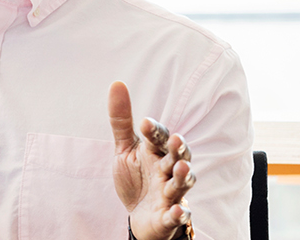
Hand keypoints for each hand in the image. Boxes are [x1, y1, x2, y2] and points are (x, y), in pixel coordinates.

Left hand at [110, 81, 195, 239]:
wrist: (139, 215)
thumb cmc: (137, 178)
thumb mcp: (125, 149)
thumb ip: (122, 120)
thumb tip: (117, 83)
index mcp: (156, 153)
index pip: (158, 138)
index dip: (153, 131)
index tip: (144, 123)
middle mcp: (167, 171)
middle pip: (177, 158)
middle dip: (178, 150)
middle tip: (175, 140)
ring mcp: (170, 193)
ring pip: (181, 184)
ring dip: (182, 177)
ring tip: (180, 169)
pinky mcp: (168, 216)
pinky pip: (176, 215)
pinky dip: (179, 213)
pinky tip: (178, 210)